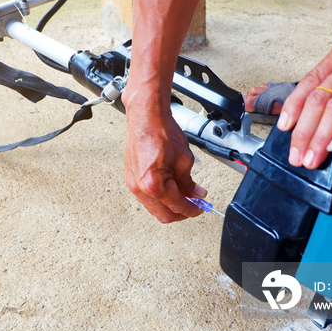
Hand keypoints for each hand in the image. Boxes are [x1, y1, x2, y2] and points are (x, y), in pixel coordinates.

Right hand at [123, 94, 206, 222]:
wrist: (146, 116)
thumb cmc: (161, 131)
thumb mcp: (184, 160)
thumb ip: (189, 182)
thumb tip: (195, 194)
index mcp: (153, 184)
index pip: (176, 206)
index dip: (192, 210)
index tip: (200, 207)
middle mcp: (139, 187)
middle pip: (163, 214)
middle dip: (181, 212)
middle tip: (194, 205)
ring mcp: (132, 183)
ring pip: (154, 207)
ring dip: (170, 205)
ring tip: (184, 194)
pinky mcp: (131, 178)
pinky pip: (147, 197)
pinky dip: (160, 197)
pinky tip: (171, 188)